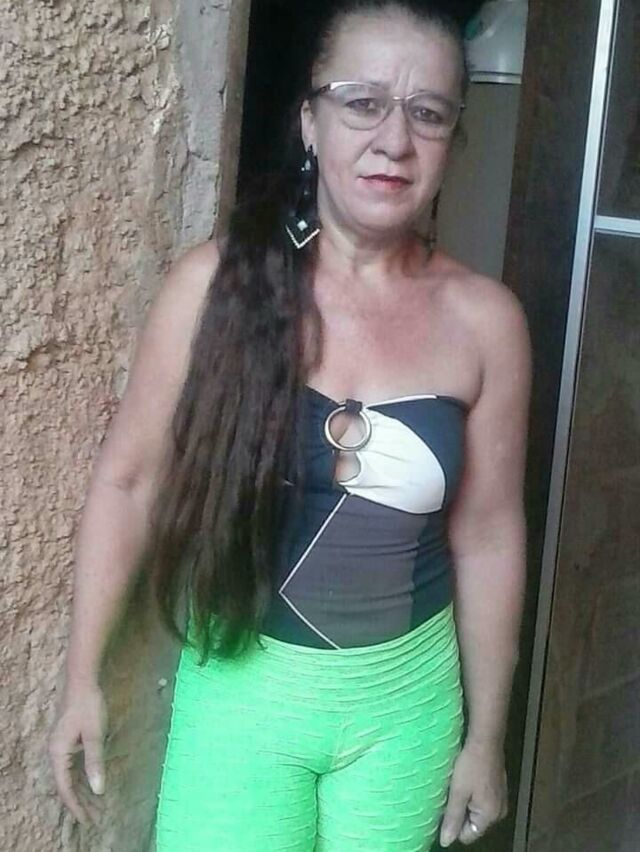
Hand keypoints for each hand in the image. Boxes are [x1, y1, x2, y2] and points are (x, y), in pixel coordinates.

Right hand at [48, 680, 108, 825]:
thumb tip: (98, 790)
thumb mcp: (95, 734)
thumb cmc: (89, 705)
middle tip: (97, 818)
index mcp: (58, 753)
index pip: (65, 788)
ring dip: (84, 790)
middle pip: (68, 784)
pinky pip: (74, 765)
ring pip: (71, 775)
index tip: (88, 821)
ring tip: (97, 806)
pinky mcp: (69, 739)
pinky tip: (94, 783)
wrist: (82, 680)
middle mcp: (56, 752)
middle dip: (82, 802)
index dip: (76, 806)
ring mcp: (62, 746)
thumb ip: (96, 762)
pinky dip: (84, 776)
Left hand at [439, 739, 507, 846]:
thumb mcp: (458, 792)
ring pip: (477, 811)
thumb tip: (446, 842)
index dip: (454, 825)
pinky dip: (474, 794)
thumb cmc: (470, 765)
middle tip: (451, 796)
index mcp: (489, 816)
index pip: (468, 835)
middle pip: (474, 824)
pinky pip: (483, 800)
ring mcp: (501, 800)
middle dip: (461, 813)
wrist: (486, 740)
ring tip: (457, 787)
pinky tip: (466, 780)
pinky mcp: (500, 788)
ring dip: (466, 802)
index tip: (445, 808)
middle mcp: (499, 812)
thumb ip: (452, 818)